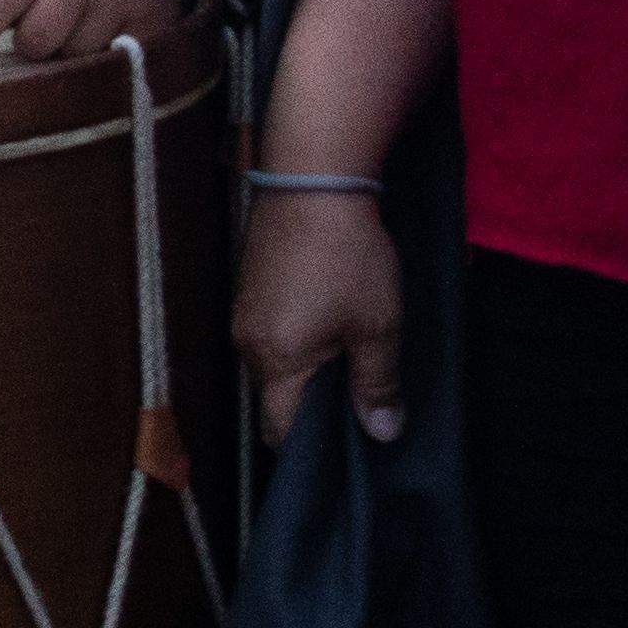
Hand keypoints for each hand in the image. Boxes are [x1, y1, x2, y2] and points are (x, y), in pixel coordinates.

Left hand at [0, 0, 189, 70]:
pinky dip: (108, 56)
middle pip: (37, 41)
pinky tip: (115, 30)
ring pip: (75, 58)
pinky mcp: (153, 23)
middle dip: (35, 44)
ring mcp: (121, 0)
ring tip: (92, 19)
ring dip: (75, 50)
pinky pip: (113, 62)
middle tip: (51, 24)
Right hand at [237, 187, 405, 445]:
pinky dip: (297, 342)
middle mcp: (248, 344)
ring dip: (305, 371)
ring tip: (349, 354)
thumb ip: (377, 385)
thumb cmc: (347, 256)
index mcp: (275, 361)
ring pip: (273, 366)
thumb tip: (383, 434)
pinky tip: (329, 321)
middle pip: (274, 400)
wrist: (312, 181)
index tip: (349, 441)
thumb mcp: (377, 325)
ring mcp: (244, 314)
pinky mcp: (250, 289)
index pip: (280, 431)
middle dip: (312, 408)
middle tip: (360, 397)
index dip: (313, 446)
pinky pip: (270, 335)